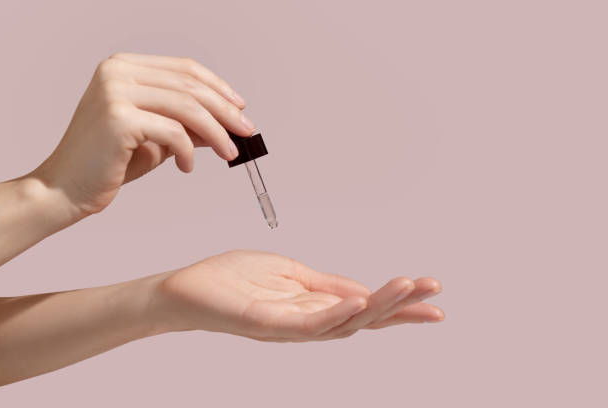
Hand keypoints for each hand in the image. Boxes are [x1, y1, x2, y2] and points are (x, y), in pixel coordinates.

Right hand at [32, 53, 253, 215]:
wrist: (67, 188)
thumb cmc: (110, 162)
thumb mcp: (157, 136)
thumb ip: (188, 123)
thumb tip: (228, 122)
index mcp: (125, 66)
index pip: (185, 68)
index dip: (218, 87)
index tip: (240, 107)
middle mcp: (118, 71)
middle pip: (190, 85)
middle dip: (226, 111)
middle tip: (247, 132)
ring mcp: (115, 91)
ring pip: (187, 107)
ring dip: (216, 133)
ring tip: (229, 153)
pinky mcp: (118, 117)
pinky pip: (173, 133)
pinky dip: (189, 152)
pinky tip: (187, 167)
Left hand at [153, 250, 443, 341]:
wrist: (187, 290)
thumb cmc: (234, 281)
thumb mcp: (290, 274)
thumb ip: (325, 285)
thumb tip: (361, 290)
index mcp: (314, 307)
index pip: (363, 306)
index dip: (398, 302)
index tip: (431, 292)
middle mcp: (307, 322)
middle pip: (362, 320)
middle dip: (400, 309)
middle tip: (435, 298)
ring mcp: (289, 326)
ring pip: (342, 323)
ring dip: (376, 307)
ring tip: (407, 289)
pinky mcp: (266, 325)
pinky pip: (307, 325)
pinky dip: (335, 314)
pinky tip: (357, 303)